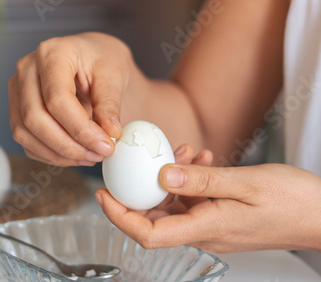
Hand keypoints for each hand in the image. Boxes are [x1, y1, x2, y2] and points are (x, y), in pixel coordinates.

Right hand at [8, 32, 134, 166]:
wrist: (91, 59)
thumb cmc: (101, 60)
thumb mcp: (114, 75)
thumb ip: (110, 104)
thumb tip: (110, 133)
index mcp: (52, 53)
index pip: (57, 98)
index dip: (81, 129)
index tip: (105, 145)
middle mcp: (27, 69)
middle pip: (35, 118)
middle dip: (68, 145)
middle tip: (98, 154)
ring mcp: (17, 91)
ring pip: (25, 133)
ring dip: (59, 153)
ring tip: (90, 156)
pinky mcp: (17, 110)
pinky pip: (27, 142)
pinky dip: (51, 155)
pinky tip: (76, 154)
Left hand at [95, 158, 320, 251]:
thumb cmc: (294, 203)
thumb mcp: (246, 184)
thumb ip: (201, 180)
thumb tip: (161, 175)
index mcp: (206, 229)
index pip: (148, 233)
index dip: (119, 216)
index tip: (102, 195)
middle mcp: (203, 231)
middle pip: (153, 217)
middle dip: (139, 189)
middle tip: (133, 161)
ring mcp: (211, 224)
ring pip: (173, 203)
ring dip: (169, 177)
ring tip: (184, 150)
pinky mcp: (219, 214)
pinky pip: (193, 198)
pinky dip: (190, 177)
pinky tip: (201, 158)